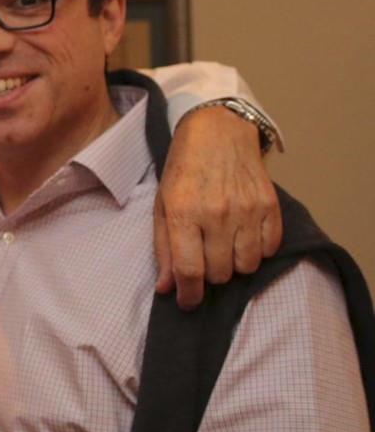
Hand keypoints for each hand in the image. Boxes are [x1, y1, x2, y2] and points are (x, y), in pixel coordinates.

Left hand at [154, 106, 281, 308]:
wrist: (216, 129)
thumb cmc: (183, 168)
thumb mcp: (161, 205)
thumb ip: (163, 249)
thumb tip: (166, 288)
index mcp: (183, 213)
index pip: (189, 271)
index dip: (188, 295)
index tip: (187, 302)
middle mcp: (216, 213)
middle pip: (219, 273)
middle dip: (209, 274)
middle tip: (204, 256)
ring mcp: (246, 208)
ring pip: (247, 266)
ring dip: (234, 264)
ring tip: (224, 244)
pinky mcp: (269, 204)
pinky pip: (269, 248)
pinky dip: (257, 250)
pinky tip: (243, 234)